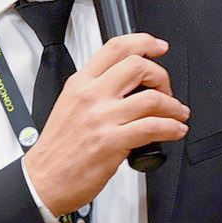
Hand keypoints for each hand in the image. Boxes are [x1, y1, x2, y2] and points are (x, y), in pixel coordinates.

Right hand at [21, 34, 188, 216]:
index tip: (158, 46)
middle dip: (162, 76)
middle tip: (168, 90)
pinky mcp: (112, 142)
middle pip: (138, 66)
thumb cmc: (57, 149)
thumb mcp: (69, 106)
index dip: (143, 42)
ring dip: (173, 106)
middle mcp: (91, 96)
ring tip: (178, 114)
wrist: (43, 180)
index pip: (115, 48)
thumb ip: (94, 91)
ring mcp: (102, 118)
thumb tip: (126, 86)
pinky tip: (174, 131)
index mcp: (80, 84)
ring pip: (152, 98)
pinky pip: (152, 127)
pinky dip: (171, 128)